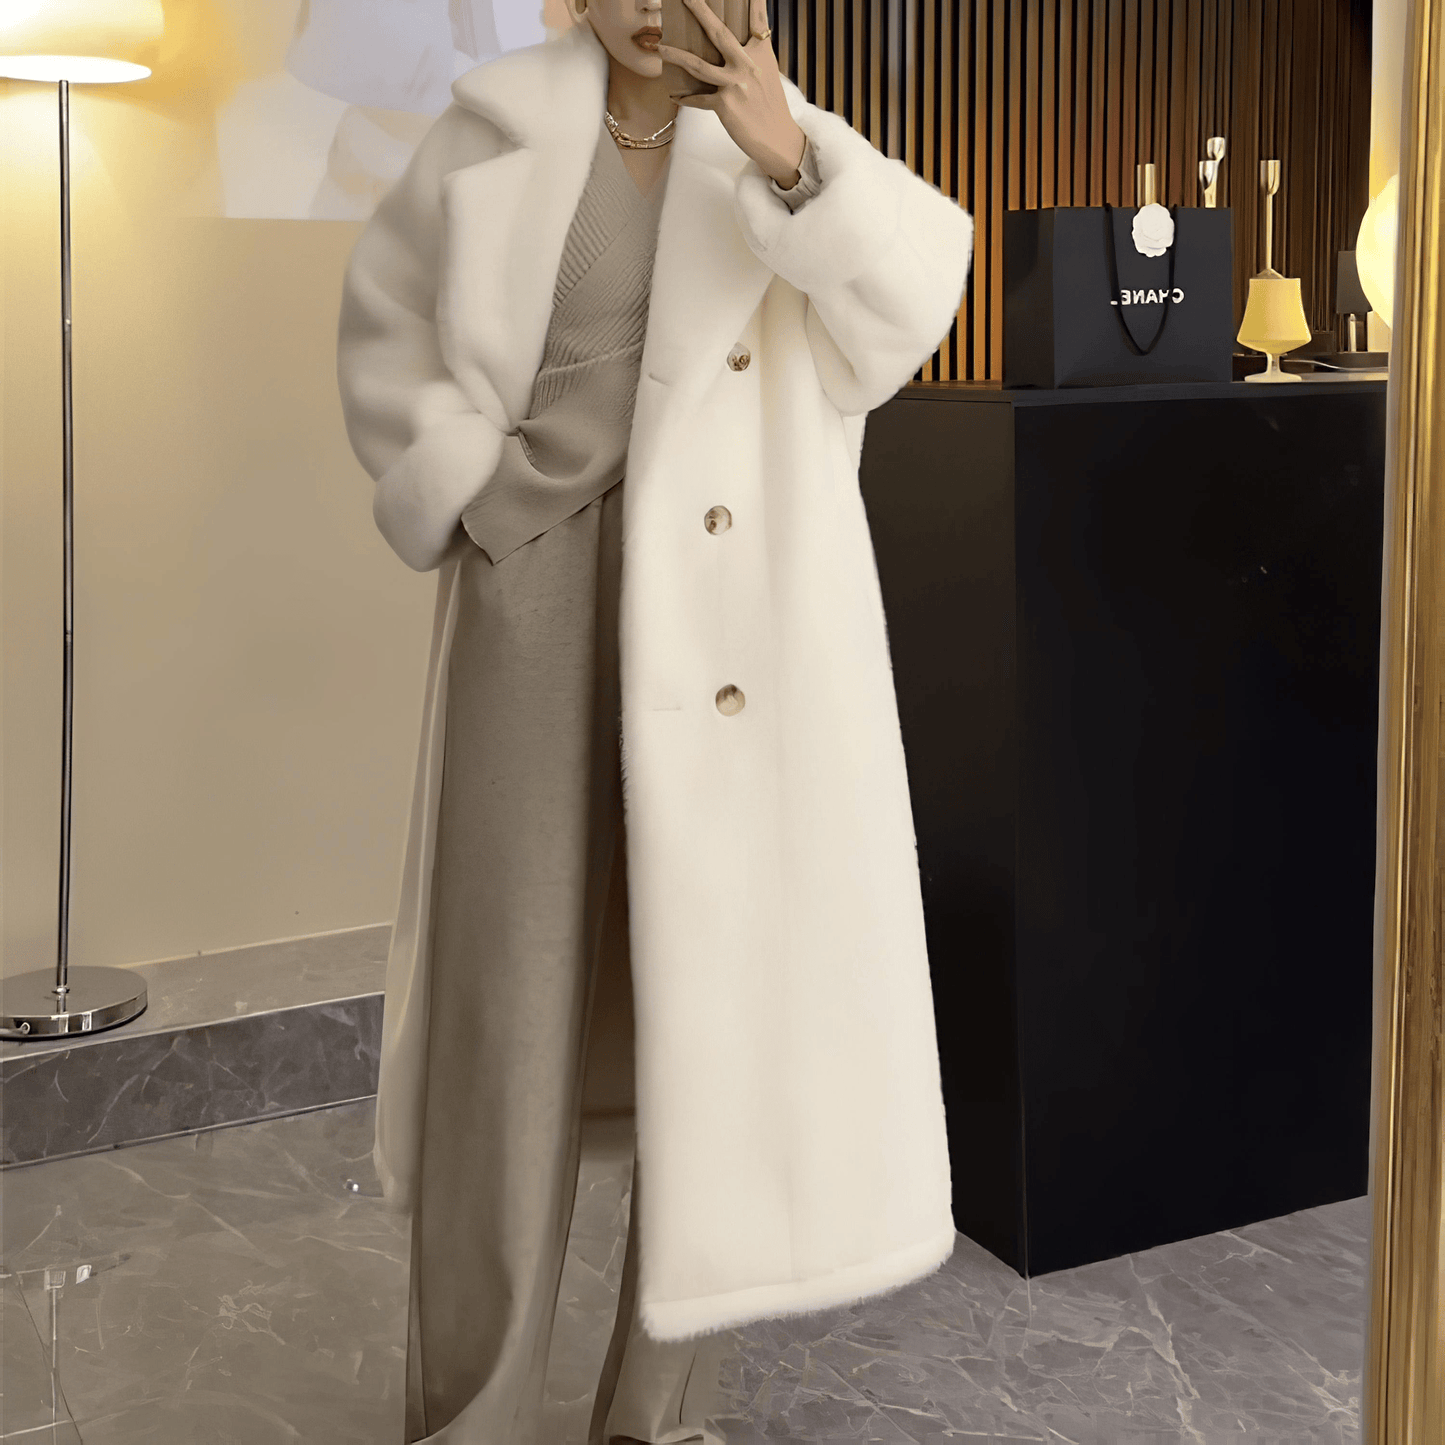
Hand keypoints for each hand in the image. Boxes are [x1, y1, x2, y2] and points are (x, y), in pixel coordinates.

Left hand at [656, 0, 806, 187]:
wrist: (777, 137)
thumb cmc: (771, 105)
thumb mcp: (768, 72)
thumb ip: (753, 54)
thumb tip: (736, 45)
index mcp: (761, 53)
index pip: (757, 19)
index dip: (752, 0)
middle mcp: (747, 64)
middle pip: (719, 33)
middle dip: (700, 11)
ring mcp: (735, 84)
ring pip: (698, 65)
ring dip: (676, 56)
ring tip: (660, 48)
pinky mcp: (724, 105)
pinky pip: (698, 99)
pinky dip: (686, 99)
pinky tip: (675, 97)